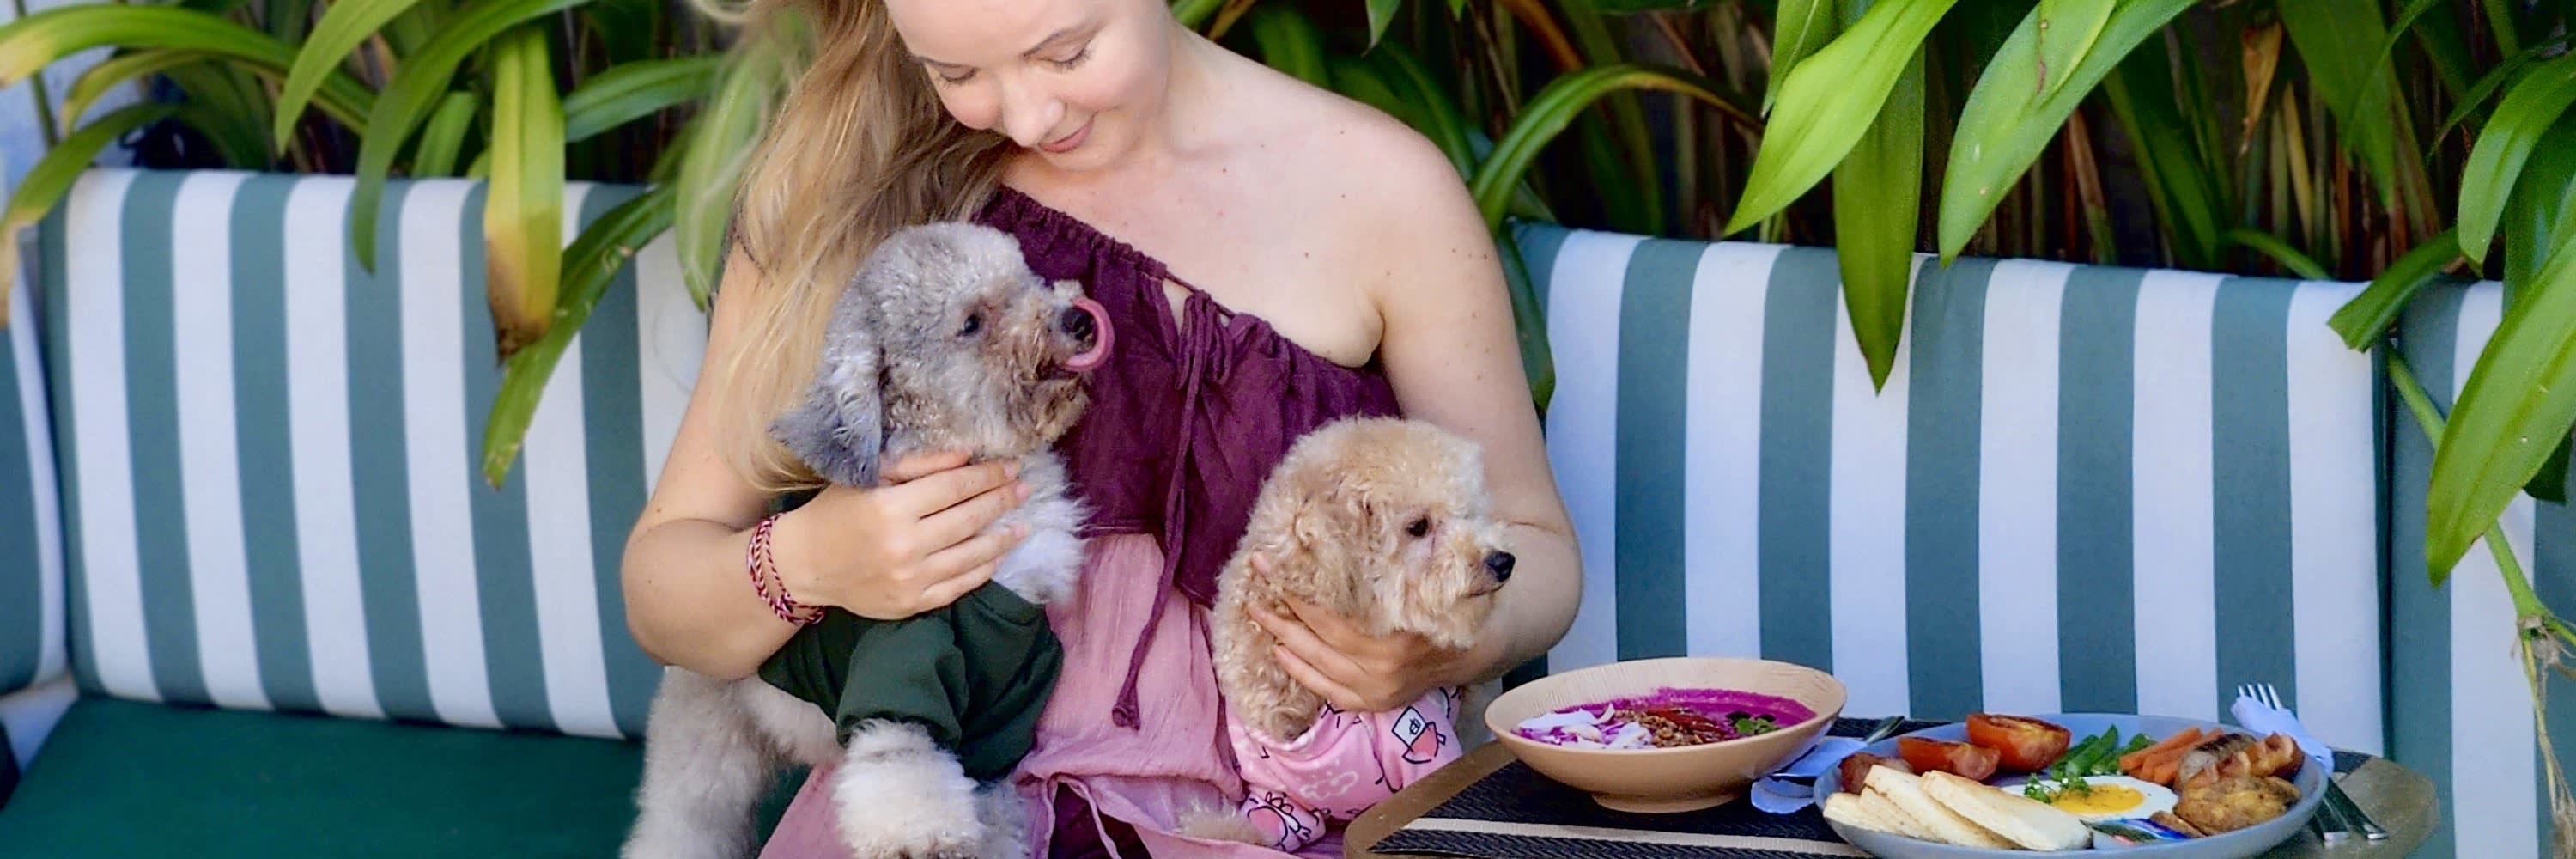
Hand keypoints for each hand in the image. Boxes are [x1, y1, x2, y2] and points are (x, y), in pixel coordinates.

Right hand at [769, 450, 1030, 620]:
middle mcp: (904, 545)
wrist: (805, 565)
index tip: (1010, 467)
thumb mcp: (870, 476)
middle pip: (969, 518)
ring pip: (972, 555)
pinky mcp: (912, 604)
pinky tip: (997, 555)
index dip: (987, 476)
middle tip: (1023, 489)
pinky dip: (983, 569)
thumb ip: (919, 464)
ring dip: (1002, 538)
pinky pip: (959, 586)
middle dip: (1001, 501)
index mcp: (890, 507)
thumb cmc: (836, 512)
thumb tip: (967, 456)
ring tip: (1022, 524)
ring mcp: (910, 579)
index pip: (954, 487)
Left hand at [1247, 554, 1478, 712]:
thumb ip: (1413, 552)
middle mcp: (1383, 668)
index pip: (1331, 616)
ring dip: (1283, 641)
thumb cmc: (1448, 604)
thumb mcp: (1436, 575)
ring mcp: (1377, 690)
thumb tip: (1383, 515)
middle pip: (1317, 641)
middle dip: (1281, 614)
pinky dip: (1302, 673)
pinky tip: (1282, 653)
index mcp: (1396, 635)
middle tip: (1255, 589)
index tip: (1271, 566)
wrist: (1472, 651)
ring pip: (1318, 667)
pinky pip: (1329, 693)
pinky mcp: (1374, 703)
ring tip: (1259, 615)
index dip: (1297, 592)